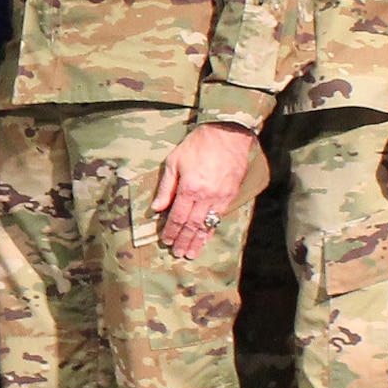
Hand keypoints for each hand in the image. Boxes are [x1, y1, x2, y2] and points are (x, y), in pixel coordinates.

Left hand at [151, 122, 256, 259]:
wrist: (227, 134)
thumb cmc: (197, 145)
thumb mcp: (174, 162)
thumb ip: (166, 187)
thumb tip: (156, 208)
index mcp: (189, 189)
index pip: (177, 217)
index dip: (171, 231)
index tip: (166, 240)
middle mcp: (205, 197)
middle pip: (192, 225)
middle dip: (183, 241)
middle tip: (178, 253)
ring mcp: (220, 197)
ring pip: (207, 225)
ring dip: (198, 241)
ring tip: (191, 253)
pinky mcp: (231, 195)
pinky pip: (219, 217)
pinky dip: (211, 229)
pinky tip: (206, 237)